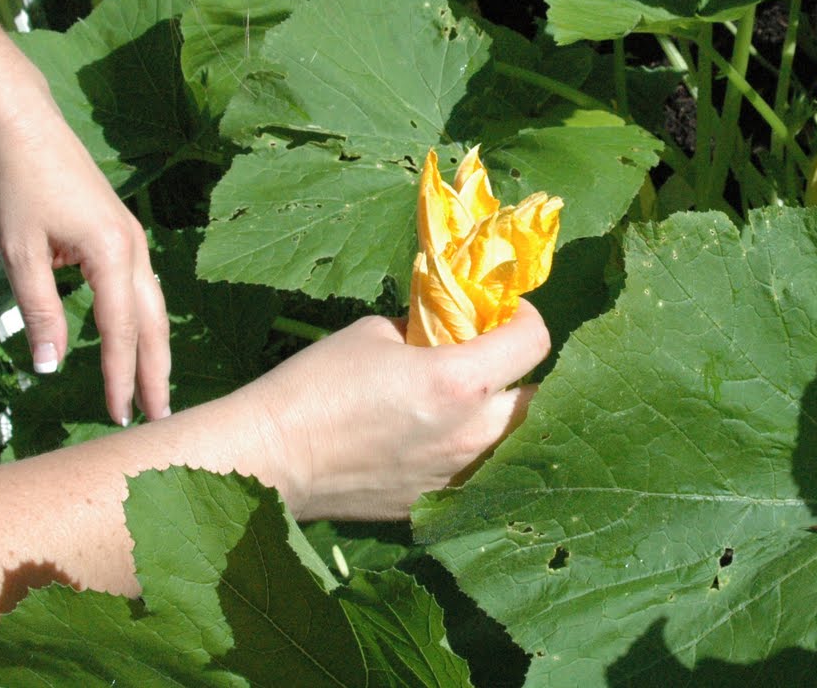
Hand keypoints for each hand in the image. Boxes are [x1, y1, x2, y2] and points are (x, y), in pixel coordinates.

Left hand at [0, 107, 168, 425]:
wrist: (29, 131)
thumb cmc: (19, 188)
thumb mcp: (20, 254)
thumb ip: (39, 311)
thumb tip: (49, 366)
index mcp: (112, 252)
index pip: (120, 329)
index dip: (118, 375)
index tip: (119, 416)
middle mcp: (133, 248)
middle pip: (153, 323)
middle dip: (155, 373)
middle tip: (158, 418)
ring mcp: (133, 241)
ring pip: (153, 307)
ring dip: (153, 351)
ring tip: (152, 391)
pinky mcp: (123, 236)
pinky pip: (142, 289)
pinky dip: (143, 324)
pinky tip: (135, 342)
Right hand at [248, 300, 550, 518]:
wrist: (276, 456)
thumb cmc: (318, 383)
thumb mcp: (378, 333)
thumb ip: (429, 331)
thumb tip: (450, 332)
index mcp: (460, 381)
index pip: (534, 343)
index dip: (525, 319)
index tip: (506, 314)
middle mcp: (472, 433)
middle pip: (541, 402)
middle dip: (525, 376)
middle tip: (497, 360)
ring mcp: (457, 475)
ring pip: (515, 444)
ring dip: (504, 418)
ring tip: (474, 402)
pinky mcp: (436, 503)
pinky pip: (478, 473)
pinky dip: (474, 452)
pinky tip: (445, 437)